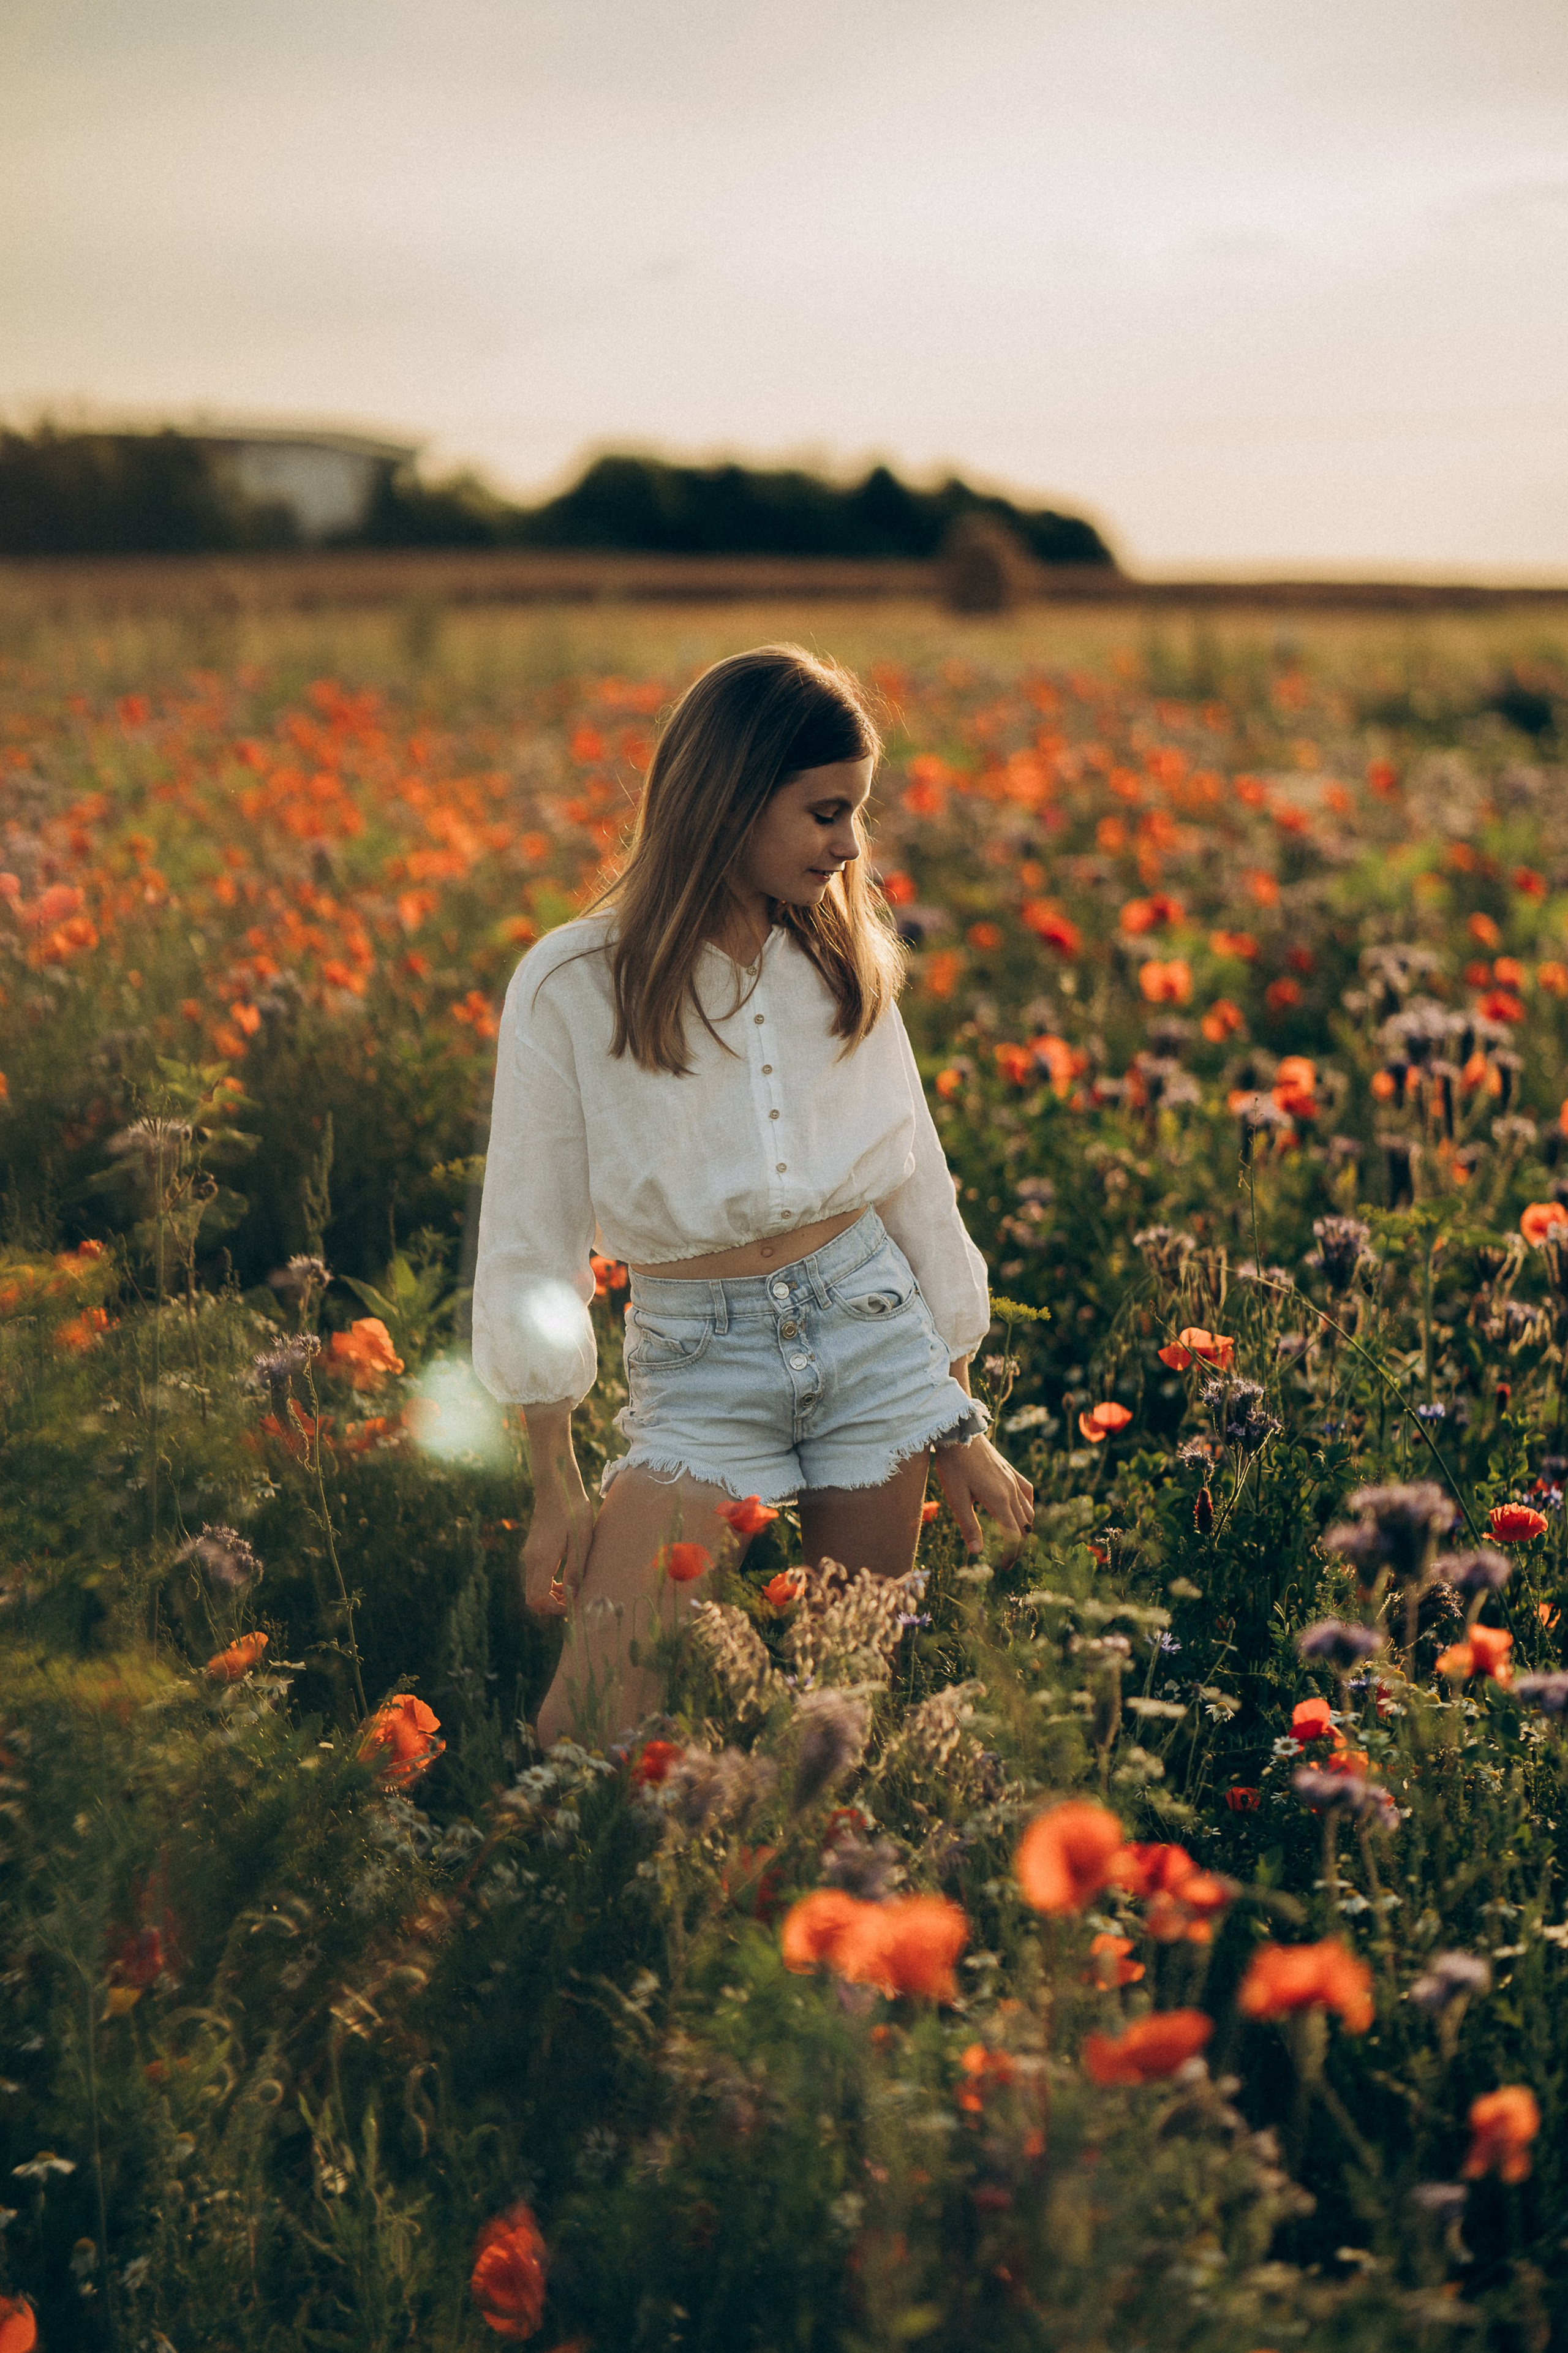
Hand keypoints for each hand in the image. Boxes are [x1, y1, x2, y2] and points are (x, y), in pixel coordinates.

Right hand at [520, 1486, 595, 1616]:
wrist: (557, 1487)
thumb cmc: (573, 1510)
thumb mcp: (581, 1538)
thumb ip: (576, 1567)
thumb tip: (572, 1593)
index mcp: (542, 1558)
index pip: (536, 1598)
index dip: (552, 1608)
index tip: (570, 1603)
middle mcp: (531, 1559)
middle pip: (532, 1598)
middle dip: (551, 1605)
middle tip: (573, 1600)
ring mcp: (530, 1555)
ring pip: (533, 1589)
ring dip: (551, 1596)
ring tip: (573, 1589)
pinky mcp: (533, 1550)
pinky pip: (536, 1577)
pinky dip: (548, 1585)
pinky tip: (566, 1578)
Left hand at [932, 1435, 1033, 1565]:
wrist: (958, 1433)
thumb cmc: (953, 1466)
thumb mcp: (957, 1499)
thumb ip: (969, 1526)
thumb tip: (977, 1553)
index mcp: (999, 1500)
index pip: (1014, 1536)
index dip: (1012, 1555)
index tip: (1004, 1567)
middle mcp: (1011, 1491)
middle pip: (1024, 1527)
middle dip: (1018, 1547)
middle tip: (1007, 1561)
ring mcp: (1014, 1480)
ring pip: (1029, 1512)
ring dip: (1024, 1529)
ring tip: (1013, 1542)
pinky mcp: (1011, 1471)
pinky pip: (1028, 1493)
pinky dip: (1028, 1507)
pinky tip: (1020, 1512)